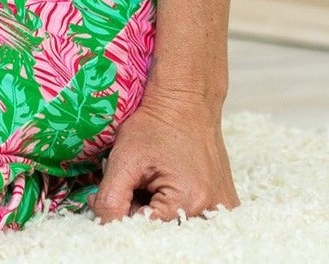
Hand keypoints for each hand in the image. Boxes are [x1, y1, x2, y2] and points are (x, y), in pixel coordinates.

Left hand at [93, 86, 236, 222]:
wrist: (187, 99)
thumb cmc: (157, 123)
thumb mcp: (125, 158)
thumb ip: (110, 198)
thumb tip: (103, 223)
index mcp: (187, 202)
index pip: (143, 229)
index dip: (124, 212)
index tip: (119, 190)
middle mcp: (211, 211)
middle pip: (162, 230)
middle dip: (141, 211)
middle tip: (137, 181)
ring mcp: (222, 208)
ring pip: (175, 225)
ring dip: (157, 209)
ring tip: (154, 179)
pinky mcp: (225, 203)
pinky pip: (192, 217)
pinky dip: (174, 205)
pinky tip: (170, 181)